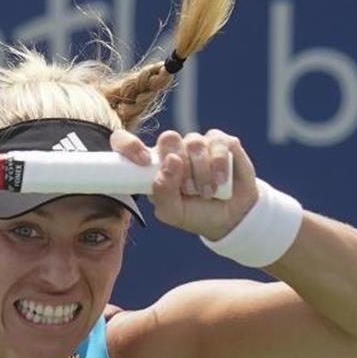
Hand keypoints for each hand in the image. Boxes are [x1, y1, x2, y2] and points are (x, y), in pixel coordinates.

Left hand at [110, 128, 258, 239]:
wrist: (230, 219)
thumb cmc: (195, 213)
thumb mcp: (172, 212)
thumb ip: (162, 192)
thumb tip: (171, 161)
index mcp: (153, 165)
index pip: (127, 142)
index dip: (130, 145)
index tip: (143, 162)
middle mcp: (174, 150)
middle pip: (168, 138)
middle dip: (180, 167)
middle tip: (188, 189)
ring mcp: (198, 143)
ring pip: (194, 143)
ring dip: (201, 173)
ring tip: (206, 192)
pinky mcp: (222, 142)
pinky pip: (218, 144)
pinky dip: (220, 166)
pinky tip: (221, 181)